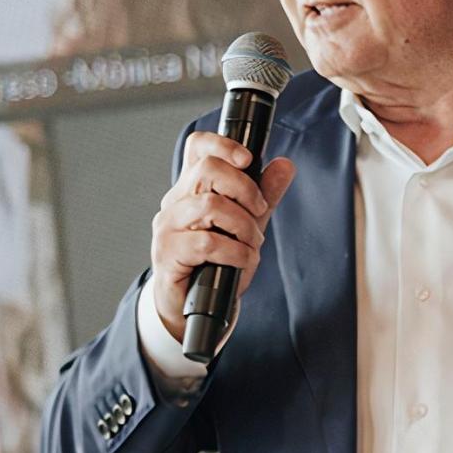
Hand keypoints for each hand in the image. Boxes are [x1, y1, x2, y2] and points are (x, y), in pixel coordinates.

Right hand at [150, 132, 296, 340]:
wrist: (192, 308)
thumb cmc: (214, 263)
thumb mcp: (246, 224)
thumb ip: (263, 195)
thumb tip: (284, 165)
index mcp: (190, 188)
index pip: (197, 147)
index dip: (223, 144)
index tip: (248, 159)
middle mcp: (175, 202)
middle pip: (207, 169)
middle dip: (245, 189)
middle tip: (259, 210)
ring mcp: (167, 227)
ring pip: (210, 205)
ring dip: (244, 226)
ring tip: (252, 244)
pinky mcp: (168, 253)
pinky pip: (208, 242)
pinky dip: (236, 252)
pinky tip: (242, 261)